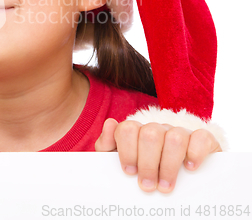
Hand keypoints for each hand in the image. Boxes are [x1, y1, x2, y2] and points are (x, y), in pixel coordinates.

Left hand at [95, 118, 221, 192]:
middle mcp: (158, 129)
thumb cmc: (142, 172)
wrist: (177, 186)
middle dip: (148, 163)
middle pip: (150, 134)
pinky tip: (190, 169)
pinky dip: (195, 153)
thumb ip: (107, 145)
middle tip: (148, 186)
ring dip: (169, 165)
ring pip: (175, 137)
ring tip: (166, 186)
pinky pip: (201, 137)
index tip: (130, 173)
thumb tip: (109, 124)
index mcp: (137, 132)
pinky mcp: (203, 140)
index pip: (128, 129)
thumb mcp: (120, 163)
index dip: (127, 151)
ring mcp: (180, 132)